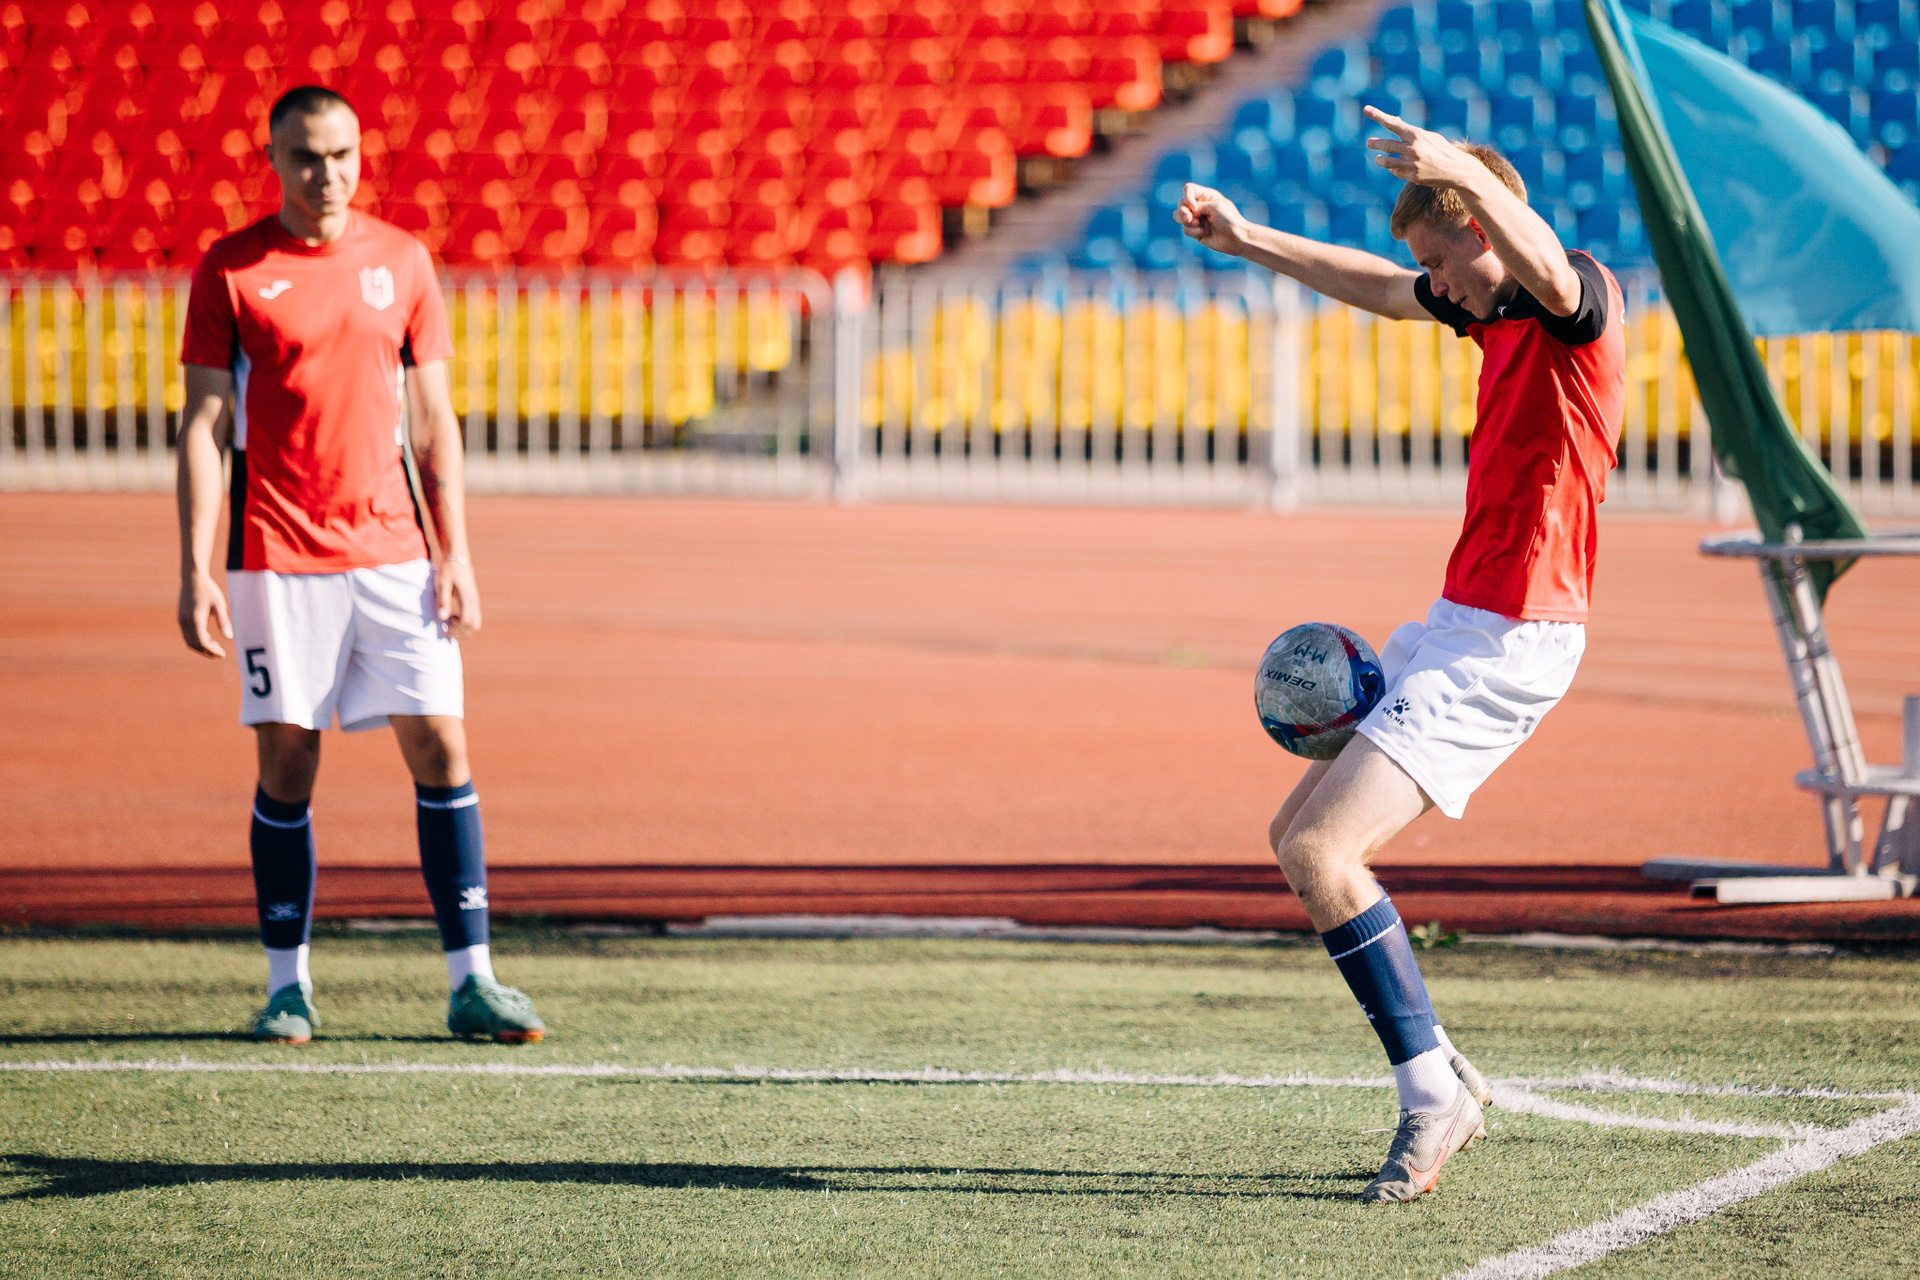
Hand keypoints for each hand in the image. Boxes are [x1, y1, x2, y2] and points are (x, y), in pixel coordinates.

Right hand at [179, 571, 230, 657]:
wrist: (192, 578)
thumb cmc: (208, 589)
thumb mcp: (219, 604)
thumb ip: (223, 621)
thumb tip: (229, 638)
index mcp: (195, 619)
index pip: (202, 642)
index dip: (212, 651)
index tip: (223, 655)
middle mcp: (185, 621)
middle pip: (194, 645)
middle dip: (207, 652)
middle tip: (221, 654)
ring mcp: (181, 620)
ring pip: (189, 642)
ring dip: (202, 647)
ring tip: (217, 646)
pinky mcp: (181, 618)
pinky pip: (187, 635)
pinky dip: (197, 640)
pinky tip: (209, 638)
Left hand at [436, 558, 481, 639]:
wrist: (458, 558)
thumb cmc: (448, 570)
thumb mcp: (442, 584)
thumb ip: (443, 601)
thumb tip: (443, 618)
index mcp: (467, 599)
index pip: (466, 622)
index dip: (455, 630)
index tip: (444, 630)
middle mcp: (474, 602)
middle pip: (474, 626)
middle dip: (462, 633)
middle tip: (448, 632)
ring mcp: (475, 601)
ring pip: (476, 623)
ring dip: (464, 629)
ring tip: (450, 624)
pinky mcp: (473, 600)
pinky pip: (474, 617)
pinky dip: (465, 622)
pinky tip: (453, 617)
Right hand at [1174, 183, 1251, 255]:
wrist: (1236, 238)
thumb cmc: (1229, 220)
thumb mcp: (1213, 207)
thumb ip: (1196, 207)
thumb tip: (1182, 214)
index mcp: (1206, 196)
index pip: (1188, 189)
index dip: (1187, 197)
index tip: (1195, 207)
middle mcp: (1200, 206)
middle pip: (1180, 204)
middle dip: (1182, 212)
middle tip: (1189, 219)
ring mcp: (1197, 219)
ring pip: (1178, 217)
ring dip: (1187, 222)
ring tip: (1199, 225)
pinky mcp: (1195, 231)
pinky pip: (1185, 230)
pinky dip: (1195, 232)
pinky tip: (1207, 233)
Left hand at [1363, 106, 1486, 190]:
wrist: (1457, 170)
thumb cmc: (1442, 150)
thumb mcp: (1428, 137)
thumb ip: (1410, 131)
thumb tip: (1394, 121)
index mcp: (1417, 135)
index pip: (1393, 123)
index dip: (1378, 116)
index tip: (1366, 109)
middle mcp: (1413, 148)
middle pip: (1387, 144)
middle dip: (1376, 143)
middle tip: (1369, 142)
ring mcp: (1412, 163)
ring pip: (1386, 161)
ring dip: (1380, 159)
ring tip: (1378, 158)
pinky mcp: (1412, 176)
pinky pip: (1395, 172)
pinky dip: (1393, 169)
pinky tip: (1394, 168)